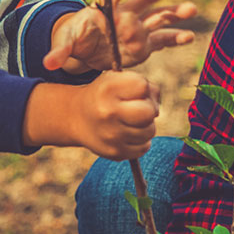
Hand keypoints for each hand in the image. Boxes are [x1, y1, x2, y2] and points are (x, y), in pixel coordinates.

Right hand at [22, 71, 158, 159]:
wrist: (76, 118)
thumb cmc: (104, 96)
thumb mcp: (116, 80)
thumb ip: (142, 85)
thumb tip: (157, 105)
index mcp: (107, 89)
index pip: (142, 86)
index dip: (143, 88)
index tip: (132, 92)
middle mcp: (108, 112)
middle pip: (149, 112)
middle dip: (149, 109)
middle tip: (138, 109)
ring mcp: (111, 135)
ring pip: (150, 131)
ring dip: (146, 126)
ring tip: (131, 121)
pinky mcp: (115, 152)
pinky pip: (144, 147)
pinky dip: (140, 141)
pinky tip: (128, 134)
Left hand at [44, 0, 196, 72]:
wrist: (86, 50)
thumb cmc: (76, 40)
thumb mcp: (65, 45)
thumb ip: (59, 52)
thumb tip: (48, 63)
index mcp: (104, 10)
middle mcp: (125, 15)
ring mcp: (137, 29)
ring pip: (158, 17)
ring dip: (174, 12)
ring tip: (190, 9)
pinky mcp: (144, 45)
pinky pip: (162, 40)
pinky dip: (175, 38)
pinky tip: (189, 36)